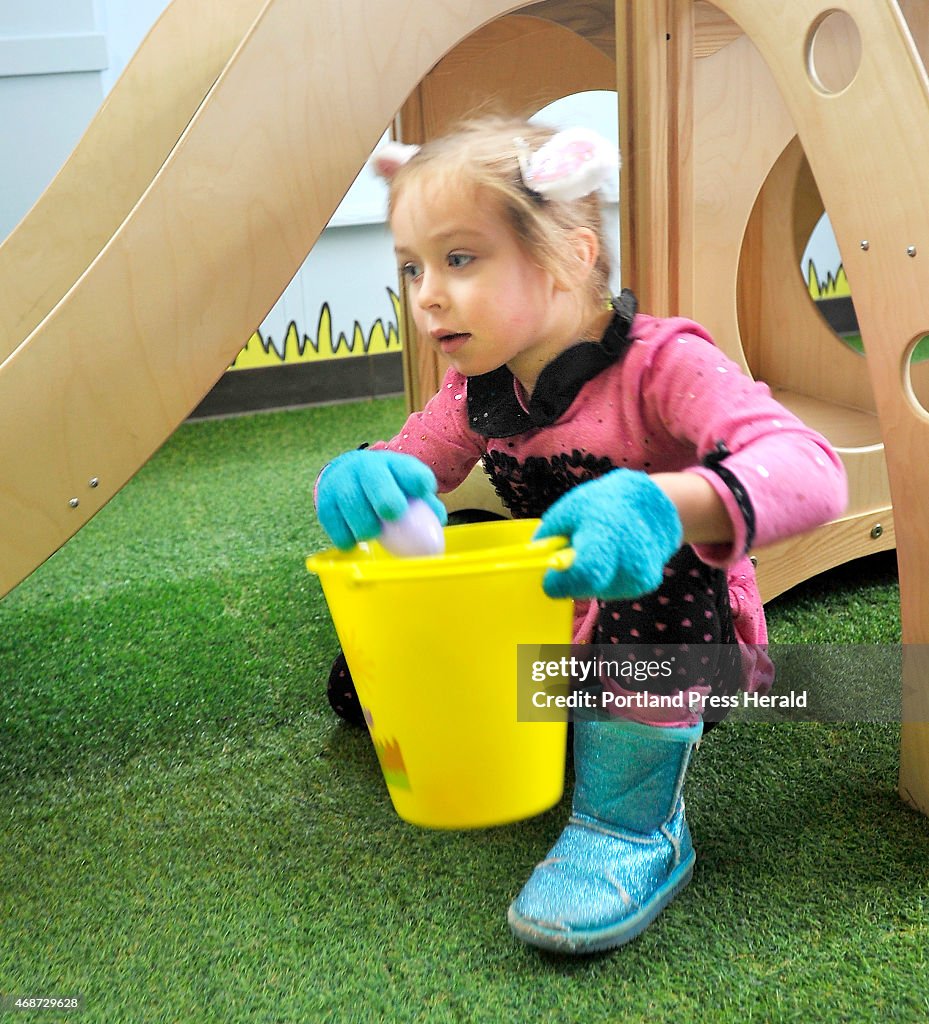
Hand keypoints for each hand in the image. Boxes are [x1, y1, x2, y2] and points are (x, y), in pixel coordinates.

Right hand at [316, 449, 446, 549]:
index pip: (409, 469)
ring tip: (373, 532)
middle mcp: (365, 468)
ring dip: (366, 527)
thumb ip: (426, 504)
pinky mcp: (324, 502)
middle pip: (375, 480)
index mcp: (393, 464)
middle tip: (392, 514)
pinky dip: (348, 539)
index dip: (417, 479)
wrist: (346, 476)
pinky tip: (354, 538)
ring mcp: (342, 483)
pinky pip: (335, 527)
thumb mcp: (407, 488)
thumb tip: (438, 521)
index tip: (423, 490)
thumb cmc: (388, 488)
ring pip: (353, 506)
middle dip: (386, 498)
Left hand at [535, 468, 681, 599]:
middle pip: (588, 588)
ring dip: (590, 579)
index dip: (559, 583)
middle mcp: (628, 561)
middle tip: (571, 561)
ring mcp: (640, 575)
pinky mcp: (646, 584)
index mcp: (606, 537)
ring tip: (597, 552)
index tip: (549, 578)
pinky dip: (606, 579)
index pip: (583, 576)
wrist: (655, 503)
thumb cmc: (606, 502)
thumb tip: (533, 555)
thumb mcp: (571, 508)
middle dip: (572, 579)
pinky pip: (614, 589)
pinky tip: (612, 558)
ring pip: (600, 591)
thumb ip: (550, 533)